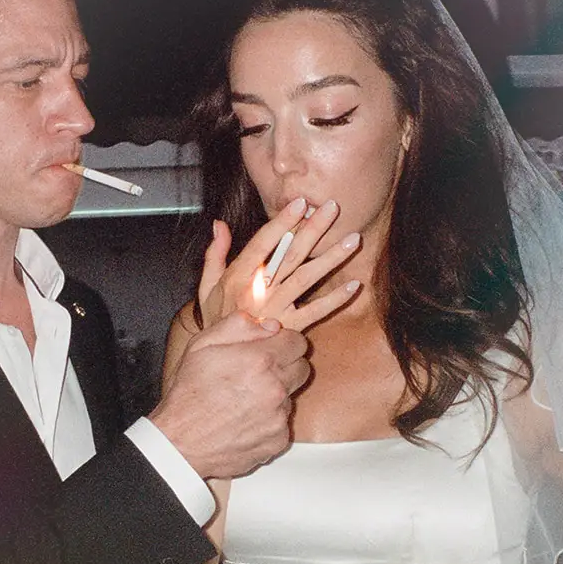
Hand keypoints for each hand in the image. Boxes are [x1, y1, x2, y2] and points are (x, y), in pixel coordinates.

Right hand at [148, 311, 309, 479]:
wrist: (180, 444)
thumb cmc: (187, 394)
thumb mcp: (201, 346)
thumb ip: (238, 326)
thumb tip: (270, 325)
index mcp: (260, 360)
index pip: (298, 342)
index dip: (283, 342)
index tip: (270, 348)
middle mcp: (276, 388)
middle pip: (302, 368)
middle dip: (285, 366)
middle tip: (257, 373)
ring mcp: (279, 417)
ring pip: (291, 396)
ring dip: (275, 395)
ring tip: (244, 400)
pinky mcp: (278, 440)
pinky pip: (283, 423)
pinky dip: (269, 421)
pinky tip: (244, 421)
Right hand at [196, 198, 361, 332]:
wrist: (221, 360)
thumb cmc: (218, 319)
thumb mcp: (208, 286)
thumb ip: (215, 254)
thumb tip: (219, 224)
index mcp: (238, 277)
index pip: (263, 243)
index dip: (282, 222)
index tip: (300, 203)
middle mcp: (258, 291)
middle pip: (290, 255)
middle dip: (312, 229)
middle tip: (332, 207)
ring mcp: (276, 310)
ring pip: (307, 278)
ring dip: (331, 258)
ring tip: (352, 239)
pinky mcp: (289, 329)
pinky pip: (316, 312)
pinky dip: (336, 300)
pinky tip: (354, 285)